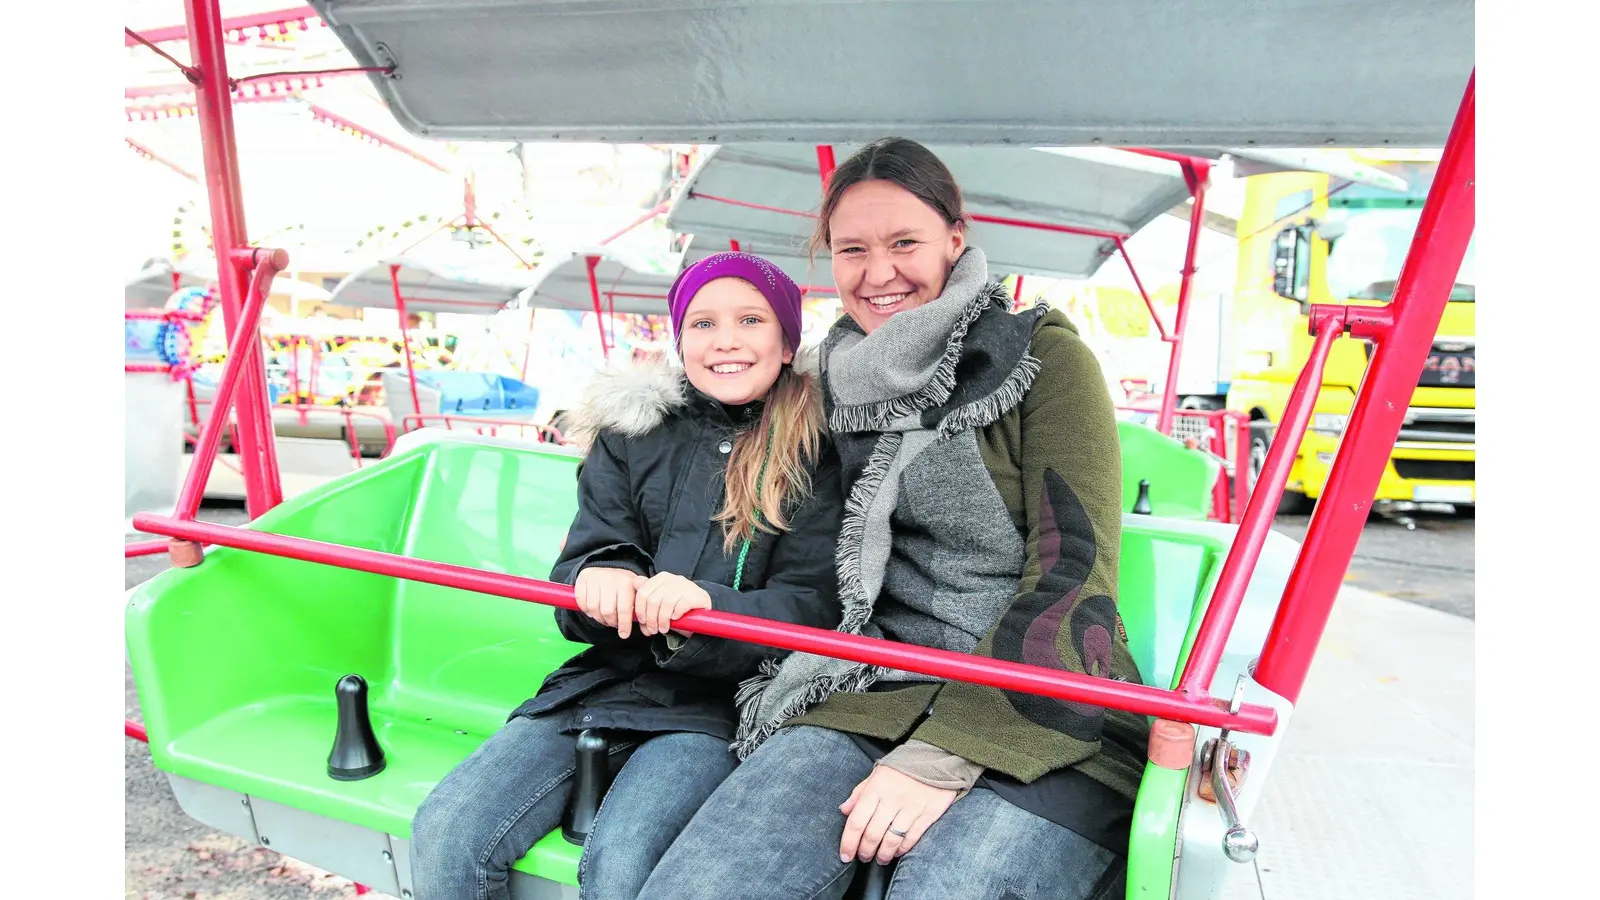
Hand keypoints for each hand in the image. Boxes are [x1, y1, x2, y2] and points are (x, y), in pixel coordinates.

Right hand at [574, 566, 642, 637]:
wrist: (606, 568)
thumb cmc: (623, 587)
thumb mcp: (634, 592)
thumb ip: (640, 610)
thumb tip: (647, 630)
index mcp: (627, 582)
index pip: (624, 609)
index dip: (624, 624)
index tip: (624, 634)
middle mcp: (611, 578)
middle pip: (608, 611)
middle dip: (611, 622)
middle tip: (614, 623)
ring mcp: (596, 578)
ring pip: (594, 608)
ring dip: (599, 618)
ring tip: (605, 618)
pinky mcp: (583, 580)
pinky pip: (583, 603)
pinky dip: (587, 611)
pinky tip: (593, 611)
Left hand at [633, 572, 712, 636]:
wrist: (700, 607)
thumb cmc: (676, 607)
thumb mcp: (659, 605)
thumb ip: (645, 607)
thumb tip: (633, 617)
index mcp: (660, 578)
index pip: (642, 593)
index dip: (640, 611)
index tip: (643, 622)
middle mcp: (671, 579)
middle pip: (653, 600)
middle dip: (651, 619)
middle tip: (653, 630)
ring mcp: (684, 585)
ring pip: (666, 603)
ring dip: (662, 620)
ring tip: (663, 629)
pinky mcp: (695, 595)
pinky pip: (680, 606)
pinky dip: (675, 615)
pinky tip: (675, 619)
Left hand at [838, 766, 958, 864]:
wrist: (937, 758)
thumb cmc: (903, 767)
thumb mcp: (877, 773)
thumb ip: (860, 793)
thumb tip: (844, 810)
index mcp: (876, 788)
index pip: (857, 821)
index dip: (848, 842)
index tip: (845, 855)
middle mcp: (892, 799)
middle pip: (873, 834)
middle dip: (865, 851)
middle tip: (863, 857)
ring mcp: (911, 808)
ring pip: (892, 840)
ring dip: (883, 854)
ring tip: (880, 859)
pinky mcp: (928, 815)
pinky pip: (911, 838)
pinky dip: (902, 849)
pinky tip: (897, 852)